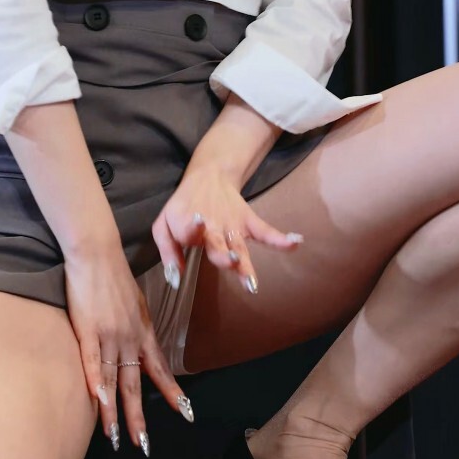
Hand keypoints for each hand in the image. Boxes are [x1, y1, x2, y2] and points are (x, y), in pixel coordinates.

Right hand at [63, 243, 194, 453]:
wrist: (97, 254)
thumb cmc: (113, 277)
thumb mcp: (135, 304)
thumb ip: (137, 328)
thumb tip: (139, 347)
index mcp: (142, 331)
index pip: (159, 369)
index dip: (170, 392)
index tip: (185, 413)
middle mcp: (129, 338)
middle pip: (134, 384)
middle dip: (138, 417)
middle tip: (143, 445)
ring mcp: (109, 334)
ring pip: (113, 380)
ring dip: (113, 411)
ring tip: (114, 438)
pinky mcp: (88, 328)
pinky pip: (92, 360)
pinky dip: (95, 381)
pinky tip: (97, 400)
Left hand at [152, 164, 304, 292]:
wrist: (208, 176)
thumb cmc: (183, 207)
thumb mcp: (163, 224)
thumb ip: (167, 251)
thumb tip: (175, 280)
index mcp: (188, 226)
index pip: (188, 232)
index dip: (193, 229)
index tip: (200, 225)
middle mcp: (212, 228)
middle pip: (217, 245)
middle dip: (224, 255)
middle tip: (232, 261)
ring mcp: (231, 225)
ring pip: (240, 246)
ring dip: (245, 262)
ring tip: (252, 282)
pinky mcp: (247, 221)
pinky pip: (264, 231)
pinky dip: (280, 239)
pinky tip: (295, 242)